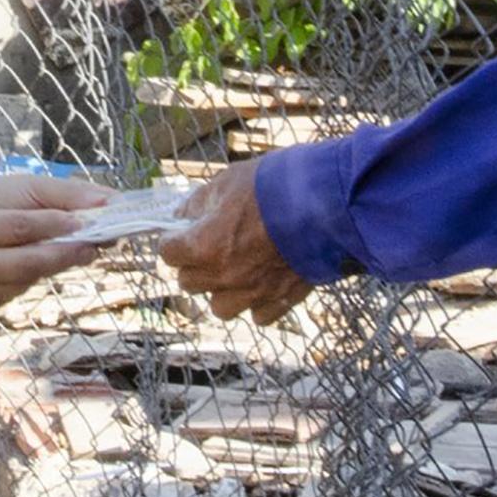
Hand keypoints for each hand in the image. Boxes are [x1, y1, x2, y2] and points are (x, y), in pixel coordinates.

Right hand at [0, 206, 101, 325]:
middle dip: (68, 252)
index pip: (19, 228)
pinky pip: (2, 299)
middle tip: (98, 244)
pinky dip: (21, 285)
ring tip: (75, 256)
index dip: (57, 224)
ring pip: (20, 283)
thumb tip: (42, 227)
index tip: (86, 220)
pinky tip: (33, 274)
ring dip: (50, 270)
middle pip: (28, 260)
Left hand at [162, 158, 315, 325]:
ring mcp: (253, 292)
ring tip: (234, 269)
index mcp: (204, 245)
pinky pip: (258, 315)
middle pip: (189, 282)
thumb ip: (200, 201)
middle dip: (194, 264)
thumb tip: (184, 214)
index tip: (181, 234)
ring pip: (219, 307)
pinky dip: (256, 302)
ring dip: (221, 290)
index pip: (168, 253)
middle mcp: (224, 276)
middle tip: (208, 246)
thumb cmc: (274, 185)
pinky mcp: (281, 300)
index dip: (173, 241)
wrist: (328, 201)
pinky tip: (263, 280)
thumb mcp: (228, 181)